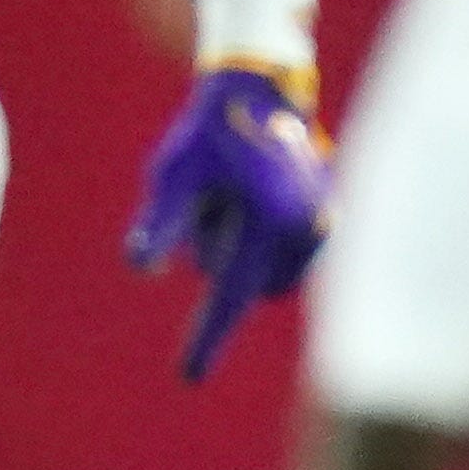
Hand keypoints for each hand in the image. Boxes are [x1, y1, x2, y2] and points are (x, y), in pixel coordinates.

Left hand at [124, 62, 330, 382]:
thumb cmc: (209, 134)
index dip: (206, 338)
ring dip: (240, 251)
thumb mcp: (175, 177)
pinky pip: (280, 255)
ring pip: (263, 273)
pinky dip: (258, 239)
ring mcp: (322, 228)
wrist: (260, 91)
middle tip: (211, 203)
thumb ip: (162, 224)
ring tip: (231, 198)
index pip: (229, 297)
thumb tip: (141, 268)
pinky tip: (251, 197)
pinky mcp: (326, 223)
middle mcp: (305, 231)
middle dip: (219, 258)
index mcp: (269, 224)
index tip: (188, 377)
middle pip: (243, 285)